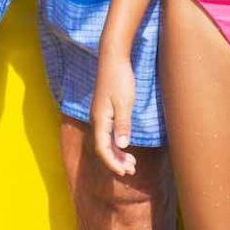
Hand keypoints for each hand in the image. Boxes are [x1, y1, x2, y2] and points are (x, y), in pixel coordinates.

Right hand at [90, 48, 140, 176]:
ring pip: (106, 141)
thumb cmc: (119, 79)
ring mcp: (100, 115)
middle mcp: (97, 120)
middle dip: (116, 162)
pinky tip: (125, 146)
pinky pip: (108, 133)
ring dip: (117, 154)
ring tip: (131, 163)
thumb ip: (122, 125)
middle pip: (103, 148)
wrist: (113, 58)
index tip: (124, 172)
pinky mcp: (105, 110)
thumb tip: (121, 146)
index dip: (112, 163)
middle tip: (131, 171)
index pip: (102, 149)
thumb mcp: (124, 103)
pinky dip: (116, 143)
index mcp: (100, 120)